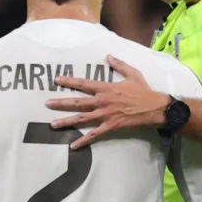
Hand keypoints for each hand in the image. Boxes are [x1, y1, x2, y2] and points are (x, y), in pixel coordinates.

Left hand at [45, 55, 169, 148]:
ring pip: (81, 119)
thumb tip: (108, 56)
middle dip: (61, 103)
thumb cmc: (143, 91)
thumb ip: (119, 64)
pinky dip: (83, 141)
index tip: (57, 81)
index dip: (69, 82)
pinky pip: (94, 135)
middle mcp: (102, 101)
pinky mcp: (110, 127)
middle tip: (47, 104)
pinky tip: (73, 145)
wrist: (154, 108)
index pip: (84, 84)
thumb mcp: (133, 73)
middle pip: (77, 102)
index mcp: (106, 88)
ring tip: (53, 124)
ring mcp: (105, 115)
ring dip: (66, 121)